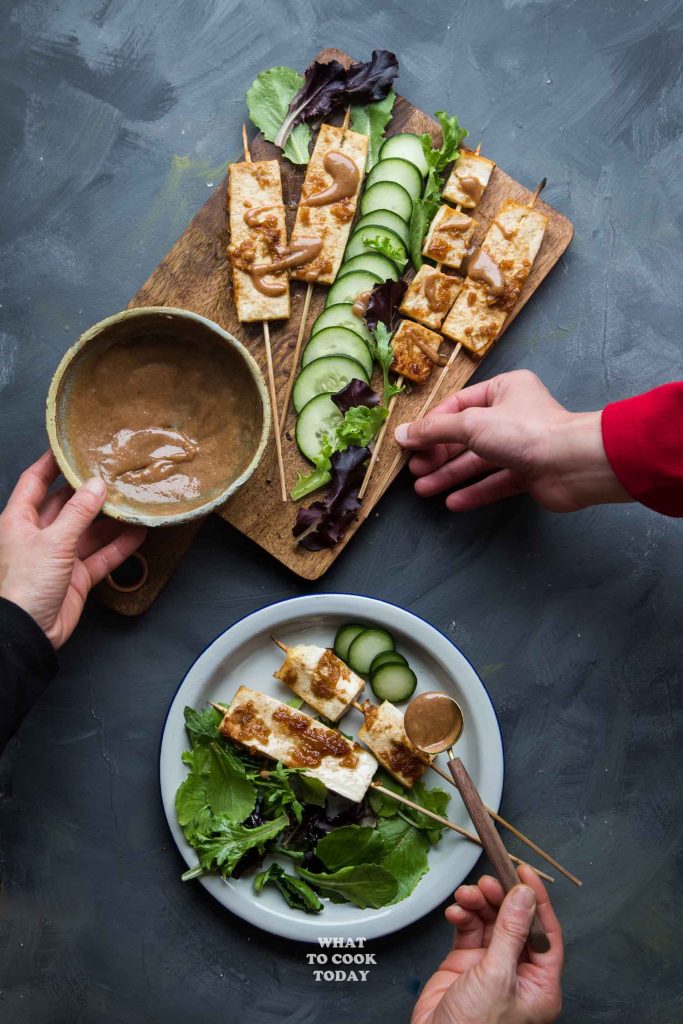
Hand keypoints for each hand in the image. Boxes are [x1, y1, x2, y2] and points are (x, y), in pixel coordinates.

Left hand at [0, 451, 145, 647]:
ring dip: (110, 519)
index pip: (34, 482)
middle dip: (89, 491)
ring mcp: (58, 557)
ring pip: (89, 531)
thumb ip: (78, 513)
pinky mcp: (76, 577)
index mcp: (19, 520)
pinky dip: (119, 546)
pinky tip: (138, 532)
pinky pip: (101, 556)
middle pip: (67, 505)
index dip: (51, 464)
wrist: (27, 632)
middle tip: (114, 473)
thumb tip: (96, 485)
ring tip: (133, 501)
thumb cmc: (24, 585)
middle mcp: (38, 535)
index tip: (71, 447)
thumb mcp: (52, 541)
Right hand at [395, 370, 630, 512]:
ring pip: (479, 460)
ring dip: (450, 475)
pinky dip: (474, 491)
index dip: (432, 425)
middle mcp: (512, 415)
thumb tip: (403, 433)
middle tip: (415, 470)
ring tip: (424, 489)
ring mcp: (521, 445)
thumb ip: (435, 430)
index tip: (409, 443)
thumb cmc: (525, 431)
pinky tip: (453, 502)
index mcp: (504, 390)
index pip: (458, 405)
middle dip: (439, 454)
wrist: (573, 464)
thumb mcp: (472, 424)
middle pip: (466, 435)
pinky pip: (495, 481)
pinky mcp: (528, 473)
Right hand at [411, 865, 563, 1023]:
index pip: (545, 932)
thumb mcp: (497, 976)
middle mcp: (518, 973)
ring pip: (490, 921)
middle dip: (500, 898)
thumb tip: (524, 895)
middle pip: (515, 921)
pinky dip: (462, 916)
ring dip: (478, 904)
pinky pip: (468, 929)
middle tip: (487, 881)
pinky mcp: (465, 963)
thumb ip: (510, 932)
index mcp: (539, 984)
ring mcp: (491, 966)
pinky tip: (456, 912)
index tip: (523, 872)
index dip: (536, 900)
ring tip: (466, 895)